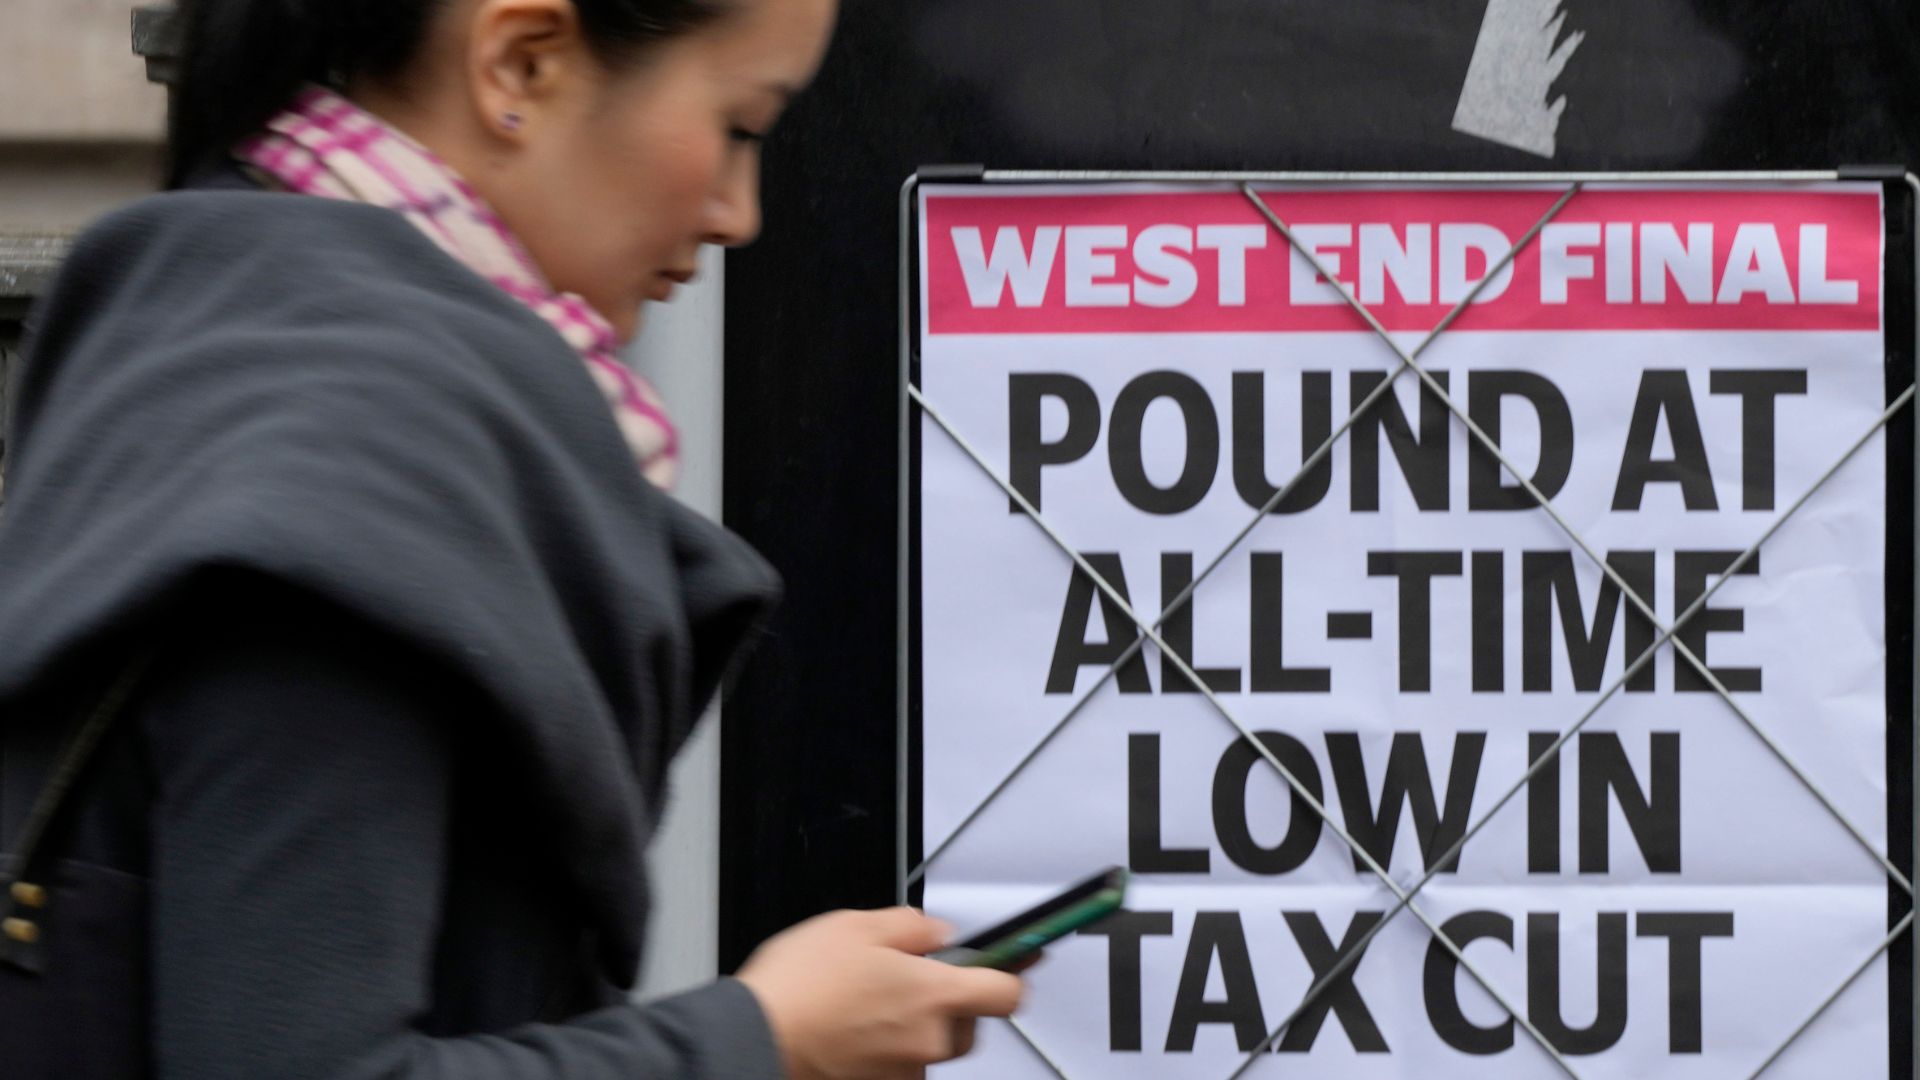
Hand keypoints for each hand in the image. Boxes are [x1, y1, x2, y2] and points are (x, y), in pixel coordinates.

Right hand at [737, 907, 1024, 1079]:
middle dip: (952, 999)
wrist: (756, 1037)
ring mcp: (904, 1069)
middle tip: (915, 976)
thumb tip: (935, 933)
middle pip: (972, 1023)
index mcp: (934, 994)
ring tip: (875, 1001)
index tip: (1015, 960)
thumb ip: (912, 926)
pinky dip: (890, 1046)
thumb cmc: (799, 985)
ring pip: (935, 1046)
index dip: (1013, 973)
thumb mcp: (856, 924)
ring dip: (919, 1025)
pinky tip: (858, 1025)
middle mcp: (928, 1039)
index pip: (1008, 992)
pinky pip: (902, 1063)